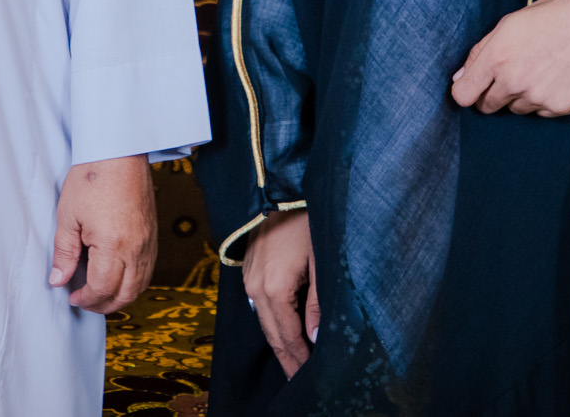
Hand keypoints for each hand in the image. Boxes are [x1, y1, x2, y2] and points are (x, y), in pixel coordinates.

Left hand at [49, 154, 155, 313]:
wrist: (119, 152)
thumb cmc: (92, 177)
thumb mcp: (68, 216)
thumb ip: (64, 252)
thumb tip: (59, 280)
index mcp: (113, 245)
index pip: (102, 288)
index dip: (86, 299)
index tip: (72, 296)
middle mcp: (136, 248)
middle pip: (125, 294)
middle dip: (104, 305)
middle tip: (85, 302)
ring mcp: (148, 241)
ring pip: (140, 285)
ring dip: (121, 297)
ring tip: (101, 293)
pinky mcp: (153, 234)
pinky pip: (148, 269)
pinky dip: (134, 281)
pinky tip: (119, 276)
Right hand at [242, 208, 317, 376]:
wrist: (282, 187)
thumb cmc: (307, 218)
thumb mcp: (321, 260)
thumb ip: (318, 303)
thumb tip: (315, 340)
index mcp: (272, 289)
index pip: (287, 338)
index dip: (299, 361)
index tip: (311, 380)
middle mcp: (254, 287)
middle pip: (272, 335)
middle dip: (289, 359)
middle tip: (303, 381)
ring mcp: (248, 278)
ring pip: (264, 321)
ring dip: (281, 342)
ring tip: (297, 362)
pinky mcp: (248, 269)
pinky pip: (259, 305)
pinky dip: (273, 323)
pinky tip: (286, 330)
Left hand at [450, 0, 569, 116]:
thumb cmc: (554, 16)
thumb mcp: (510, 23)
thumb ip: (480, 52)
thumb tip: (460, 77)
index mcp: (497, 57)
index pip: (463, 95)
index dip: (466, 91)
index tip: (473, 86)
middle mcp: (514, 81)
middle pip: (487, 106)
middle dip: (492, 94)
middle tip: (510, 75)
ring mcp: (538, 97)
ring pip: (515, 109)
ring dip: (520, 96)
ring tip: (539, 70)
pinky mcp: (560, 107)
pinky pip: (541, 112)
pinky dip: (544, 100)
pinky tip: (556, 78)